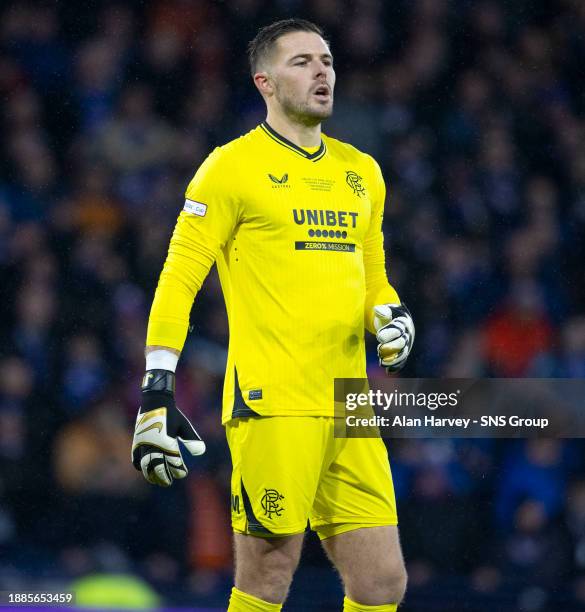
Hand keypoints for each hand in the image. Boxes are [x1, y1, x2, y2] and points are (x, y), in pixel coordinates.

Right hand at [131, 369, 204, 486]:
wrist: (155, 401)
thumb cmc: (172, 414)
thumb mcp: (185, 426)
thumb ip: (192, 440)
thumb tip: (201, 452)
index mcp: (167, 442)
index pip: (174, 462)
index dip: (179, 470)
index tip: (183, 474)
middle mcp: (154, 445)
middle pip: (158, 467)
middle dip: (164, 477)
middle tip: (168, 482)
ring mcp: (144, 444)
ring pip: (145, 465)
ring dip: (151, 475)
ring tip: (157, 480)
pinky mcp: (137, 442)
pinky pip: (136, 458)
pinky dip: (139, 465)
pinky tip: (144, 469)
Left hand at [373, 303, 414, 372]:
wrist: (399, 321)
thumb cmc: (391, 315)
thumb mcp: (388, 310)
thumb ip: (383, 311)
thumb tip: (376, 309)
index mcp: (403, 323)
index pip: (398, 329)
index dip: (389, 333)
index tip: (379, 336)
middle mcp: (407, 335)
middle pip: (402, 343)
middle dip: (391, 347)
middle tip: (380, 350)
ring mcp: (406, 345)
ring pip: (402, 354)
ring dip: (393, 359)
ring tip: (382, 362)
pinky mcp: (403, 352)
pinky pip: (402, 361)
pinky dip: (396, 366)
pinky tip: (389, 371)